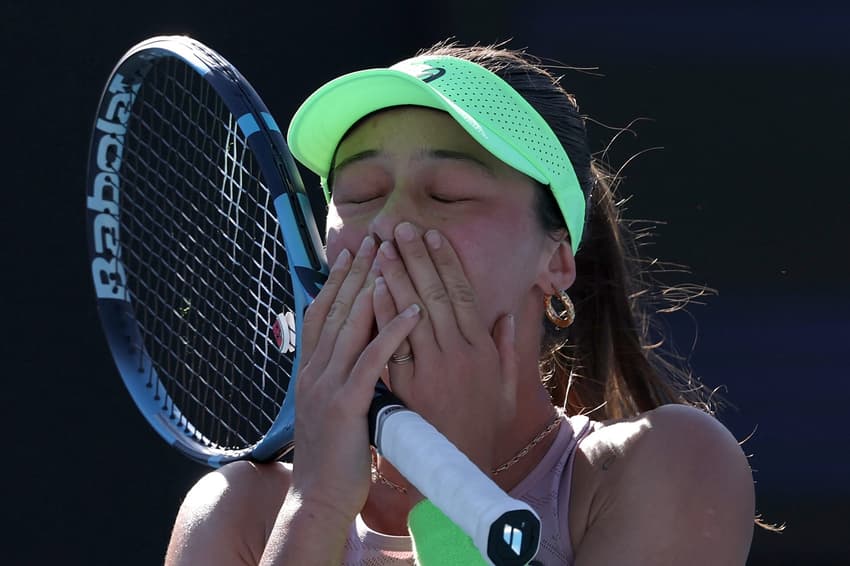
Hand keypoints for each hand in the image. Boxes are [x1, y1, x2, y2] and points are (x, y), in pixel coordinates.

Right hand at [290, 235, 420, 523]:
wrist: (319, 497)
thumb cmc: (335, 454)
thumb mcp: (332, 405)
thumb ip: (339, 375)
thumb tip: (351, 350)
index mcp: (313, 370)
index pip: (324, 313)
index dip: (339, 280)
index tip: (354, 250)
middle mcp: (315, 371)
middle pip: (336, 309)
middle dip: (356, 271)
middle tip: (375, 237)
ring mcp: (327, 386)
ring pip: (350, 326)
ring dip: (371, 288)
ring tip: (391, 256)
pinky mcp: (345, 406)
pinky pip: (372, 361)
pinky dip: (391, 333)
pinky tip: (412, 310)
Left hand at [374, 222, 519, 472]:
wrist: (461, 467)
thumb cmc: (483, 427)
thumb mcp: (507, 388)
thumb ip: (507, 349)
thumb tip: (506, 314)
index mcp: (482, 349)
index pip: (463, 294)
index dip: (447, 262)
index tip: (433, 236)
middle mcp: (459, 352)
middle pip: (435, 294)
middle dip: (417, 258)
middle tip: (400, 228)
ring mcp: (433, 368)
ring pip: (413, 312)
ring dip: (397, 276)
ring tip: (381, 248)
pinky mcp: (409, 386)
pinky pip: (394, 343)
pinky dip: (384, 314)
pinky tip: (373, 289)